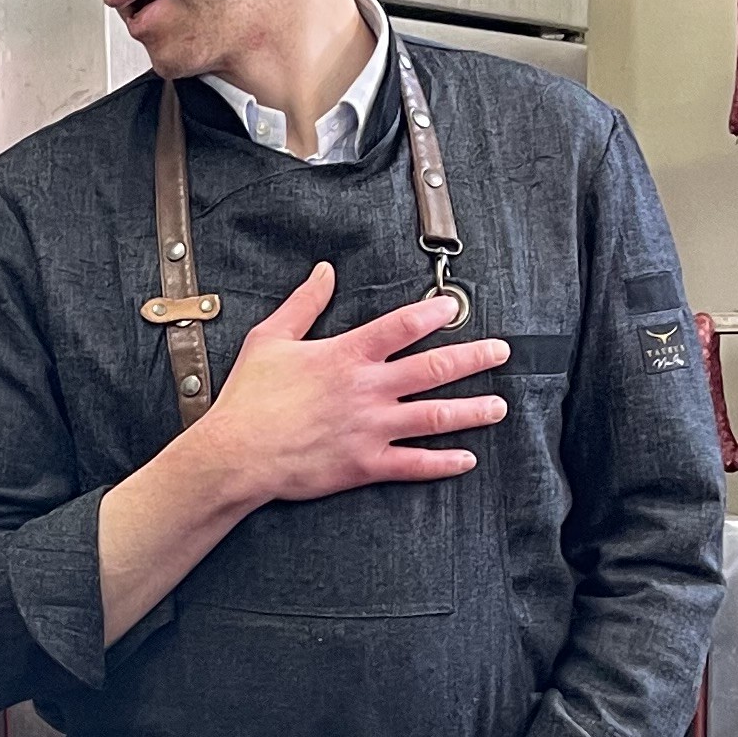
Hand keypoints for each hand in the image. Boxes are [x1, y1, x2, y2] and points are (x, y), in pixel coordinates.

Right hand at [199, 262, 509, 504]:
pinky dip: (444, 463)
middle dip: (473, 357)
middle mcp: (367, 389)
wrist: (236, 454)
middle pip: (434, 368)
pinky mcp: (365, 464)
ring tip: (498, 405)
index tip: (455, 307)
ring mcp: (371, 428)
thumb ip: (305, 303)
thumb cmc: (249, 398)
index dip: (434, 313)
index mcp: (347, 354)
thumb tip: (324, 271)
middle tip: (501, 351)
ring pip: (435, 417)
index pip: (403, 326)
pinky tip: (467, 458)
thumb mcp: (271, 338)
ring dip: (472, 410)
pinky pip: (415, 464)